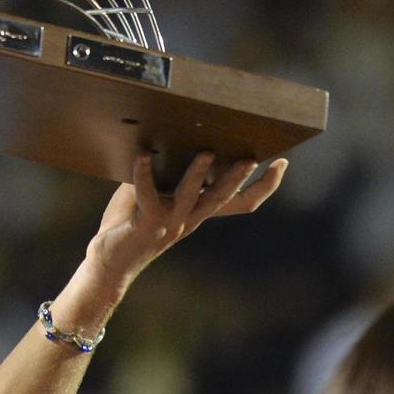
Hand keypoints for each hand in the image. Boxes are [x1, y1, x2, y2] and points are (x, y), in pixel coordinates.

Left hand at [85, 153, 287, 283]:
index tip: (282, 163)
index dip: (265, 186)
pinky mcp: (147, 223)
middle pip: (224, 198)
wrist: (111, 260)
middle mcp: (191, 219)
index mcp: (198, 211)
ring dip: (199, 174)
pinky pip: (147, 194)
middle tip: (252, 157)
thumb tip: (175, 133)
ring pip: (192, 196)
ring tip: (207, 153)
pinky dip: (144, 173)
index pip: (242, 201)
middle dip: (239, 177)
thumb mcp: (156, 192)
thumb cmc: (132, 219)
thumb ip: (169, 171)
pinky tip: (142, 154)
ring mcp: (171, 222)